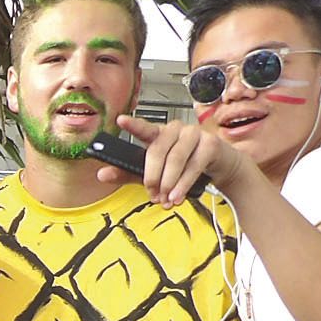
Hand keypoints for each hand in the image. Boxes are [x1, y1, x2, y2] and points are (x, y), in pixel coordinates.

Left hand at [110, 113, 254, 206]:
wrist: (218, 168)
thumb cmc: (184, 167)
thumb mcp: (153, 173)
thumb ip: (128, 174)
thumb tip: (102, 175)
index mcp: (158, 134)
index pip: (144, 128)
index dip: (132, 124)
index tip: (120, 120)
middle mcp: (175, 130)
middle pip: (158, 150)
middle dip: (153, 177)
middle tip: (152, 195)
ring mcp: (193, 134)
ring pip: (175, 159)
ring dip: (169, 183)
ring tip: (165, 200)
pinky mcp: (209, 144)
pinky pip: (193, 166)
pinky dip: (184, 184)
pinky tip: (178, 196)